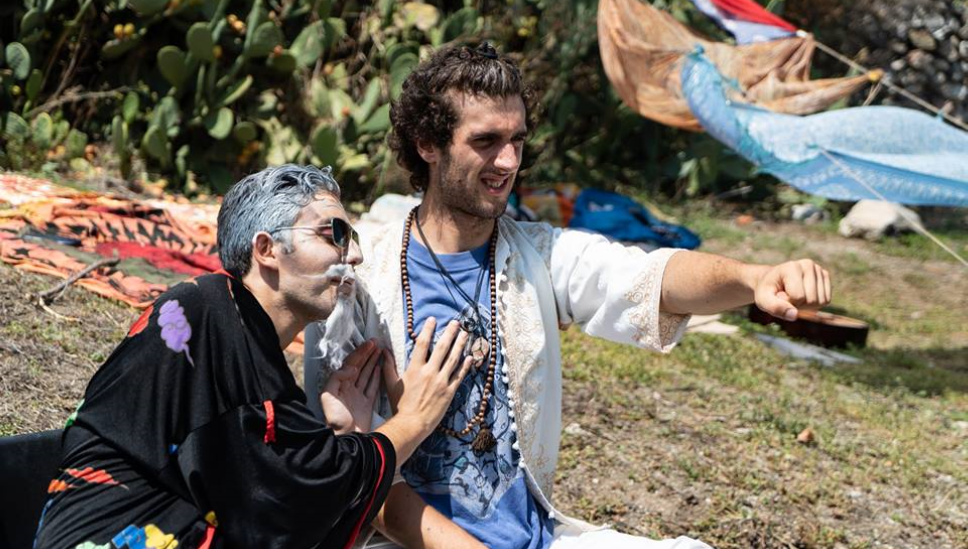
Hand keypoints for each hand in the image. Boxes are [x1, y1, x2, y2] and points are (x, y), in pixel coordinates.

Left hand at [320, 340, 381, 433]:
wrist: (346, 439)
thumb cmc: (336, 420)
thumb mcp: (328, 397)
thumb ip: (336, 379)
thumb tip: (350, 368)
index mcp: (340, 385)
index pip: (351, 364)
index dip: (360, 353)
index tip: (369, 344)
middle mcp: (349, 388)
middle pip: (359, 366)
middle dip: (367, 354)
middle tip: (376, 342)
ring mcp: (358, 396)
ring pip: (367, 374)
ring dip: (373, 362)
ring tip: (379, 351)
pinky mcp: (367, 404)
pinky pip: (372, 387)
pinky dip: (377, 377)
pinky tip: (380, 368)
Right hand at [382, 317, 472, 432]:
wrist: (411, 424)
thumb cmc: (400, 405)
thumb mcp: (391, 384)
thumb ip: (388, 366)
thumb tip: (383, 351)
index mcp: (415, 368)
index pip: (423, 343)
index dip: (428, 330)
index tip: (432, 320)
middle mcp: (430, 372)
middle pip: (442, 347)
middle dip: (450, 333)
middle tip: (456, 322)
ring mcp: (441, 381)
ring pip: (454, 359)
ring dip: (460, 344)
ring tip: (465, 334)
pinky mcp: (449, 392)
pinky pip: (459, 376)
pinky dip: (465, 365)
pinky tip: (470, 357)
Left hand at [753, 259, 831, 320]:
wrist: (772, 281)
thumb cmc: (767, 291)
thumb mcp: (763, 300)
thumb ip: (775, 307)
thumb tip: (794, 315)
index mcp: (791, 267)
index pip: (798, 297)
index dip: (788, 303)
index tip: (779, 295)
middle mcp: (808, 265)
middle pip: (812, 300)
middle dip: (798, 305)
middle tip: (787, 296)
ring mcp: (818, 269)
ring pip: (821, 302)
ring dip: (807, 306)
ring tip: (794, 295)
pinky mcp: (825, 276)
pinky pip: (826, 300)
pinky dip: (815, 304)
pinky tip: (804, 295)